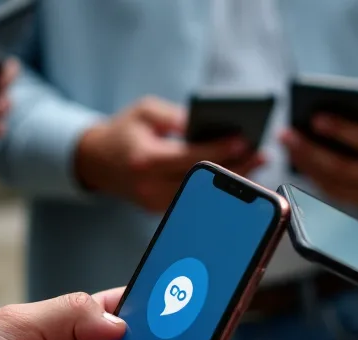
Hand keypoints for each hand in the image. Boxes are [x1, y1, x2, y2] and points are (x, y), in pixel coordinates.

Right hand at [75, 96, 263, 212]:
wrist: (96, 160)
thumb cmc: (125, 130)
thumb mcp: (146, 111)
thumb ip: (176, 116)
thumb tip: (211, 124)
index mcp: (144, 160)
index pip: (190, 158)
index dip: (219, 150)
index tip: (244, 140)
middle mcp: (149, 187)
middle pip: (202, 181)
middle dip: (235, 167)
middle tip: (261, 153)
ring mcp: (154, 203)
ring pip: (203, 195)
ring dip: (231, 179)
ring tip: (257, 163)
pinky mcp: (160, 210)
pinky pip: (196, 200)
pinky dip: (217, 187)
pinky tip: (238, 174)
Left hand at [280, 84, 357, 207]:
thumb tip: (347, 99)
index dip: (340, 130)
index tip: (315, 119)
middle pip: (342, 168)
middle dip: (311, 150)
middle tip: (286, 134)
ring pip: (332, 182)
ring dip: (305, 163)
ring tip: (286, 142)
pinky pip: (330, 190)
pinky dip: (311, 174)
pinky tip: (296, 157)